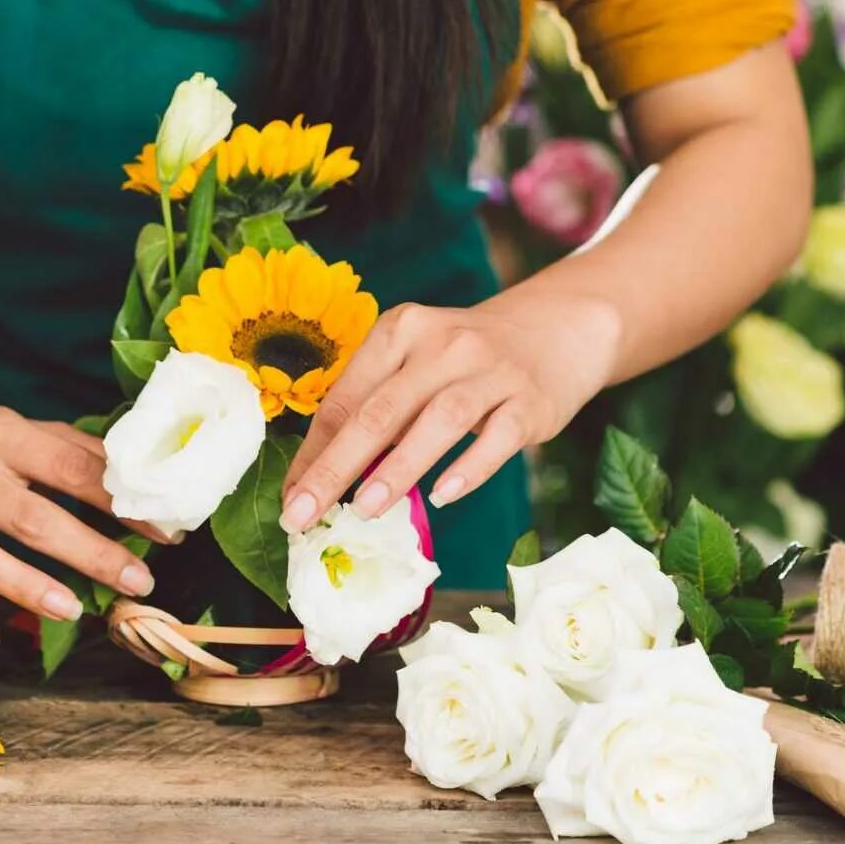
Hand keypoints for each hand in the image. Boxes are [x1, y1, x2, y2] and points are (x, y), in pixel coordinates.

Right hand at [0, 403, 161, 643]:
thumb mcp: (18, 430)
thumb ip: (73, 450)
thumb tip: (142, 483)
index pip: (68, 468)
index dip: (120, 502)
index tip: (165, 532)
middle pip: (30, 518)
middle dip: (91, 553)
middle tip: (139, 581)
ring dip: (27, 586)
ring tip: (75, 609)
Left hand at [279, 293, 621, 531]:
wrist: (555, 329)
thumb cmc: (464, 361)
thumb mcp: (415, 364)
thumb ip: (375, 407)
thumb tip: (320, 478)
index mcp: (400, 331)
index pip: (346, 398)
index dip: (313, 452)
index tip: (289, 500)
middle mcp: (442, 344)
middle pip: (380, 410)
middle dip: (336, 467)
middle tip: (304, 514)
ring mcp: (489, 370)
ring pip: (438, 419)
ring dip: (398, 467)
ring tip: (364, 510)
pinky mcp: (529, 400)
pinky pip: (497, 438)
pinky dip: (469, 468)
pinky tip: (443, 496)